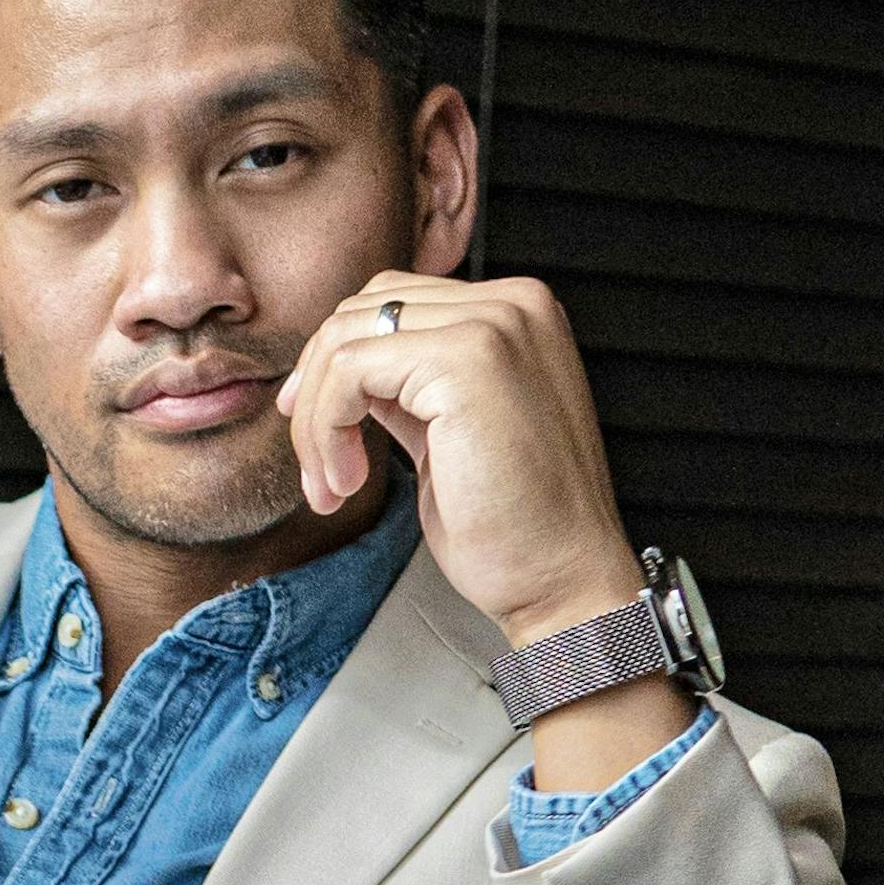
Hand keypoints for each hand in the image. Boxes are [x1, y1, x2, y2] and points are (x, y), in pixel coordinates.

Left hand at [278, 270, 644, 649]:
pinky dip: (327, 430)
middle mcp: (511, 303)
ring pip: (346, 340)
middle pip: (363, 311)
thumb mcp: (451, 434)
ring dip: (318, 421)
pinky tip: (348, 482)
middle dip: (318, 393)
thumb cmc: (517, 529)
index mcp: (515, 313)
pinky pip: (350, 371)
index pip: (394, 304)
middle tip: (321, 471)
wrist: (565, 581)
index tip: (318, 431)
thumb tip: (345, 373)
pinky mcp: (465, 360)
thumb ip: (411, 388)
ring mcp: (493, 324)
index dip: (337, 366)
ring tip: (334, 485)